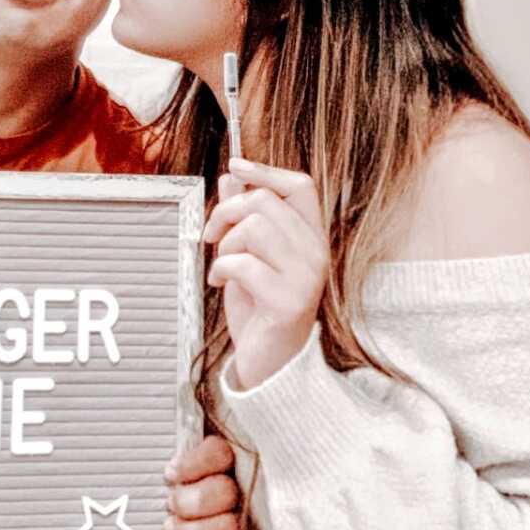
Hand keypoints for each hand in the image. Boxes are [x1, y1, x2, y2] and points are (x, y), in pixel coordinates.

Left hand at [157, 435, 239, 529]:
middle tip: (169, 503)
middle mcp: (237, 489)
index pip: (219, 453)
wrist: (165, 524)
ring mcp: (238, 523)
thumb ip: (171, 445)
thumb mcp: (164, 455)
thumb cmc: (169, 484)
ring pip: (227, 528)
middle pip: (224, 492)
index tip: (168, 474)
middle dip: (190, 501)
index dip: (193, 464)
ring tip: (168, 526)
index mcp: (223, 459)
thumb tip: (160, 415)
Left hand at [204, 158, 328, 390]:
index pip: (300, 186)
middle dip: (227, 212)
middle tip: (213, 235)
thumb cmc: (260, 308)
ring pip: (254, 227)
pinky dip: (222, 269)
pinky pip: (244, 262)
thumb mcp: (249, 254)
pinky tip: (222, 283)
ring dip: (225, 244)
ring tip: (222, 265)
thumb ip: (245, 216)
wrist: (270, 364)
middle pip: (265, 201)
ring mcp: (306, 277)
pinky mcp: (288, 301)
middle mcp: (316, 253)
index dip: (266, 170)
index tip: (235, 165)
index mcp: (311, 237)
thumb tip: (232, 177)